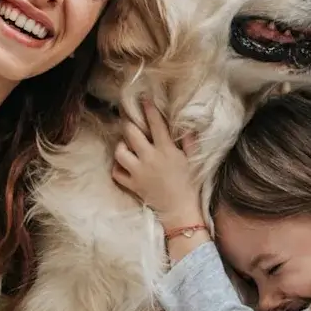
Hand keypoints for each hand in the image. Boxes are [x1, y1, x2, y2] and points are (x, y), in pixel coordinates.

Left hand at [113, 99, 200, 230]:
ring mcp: (138, 172)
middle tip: (130, 120)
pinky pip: (117, 172)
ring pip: (120, 151)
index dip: (148, 109)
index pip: (155, 124)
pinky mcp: (132, 185)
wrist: (181, 211)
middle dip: (129, 123)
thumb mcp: (194, 160)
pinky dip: (118, 167)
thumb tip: (186, 125)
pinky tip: (124, 164)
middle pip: (131, 133)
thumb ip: (189, 141)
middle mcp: (150, 158)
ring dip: (122, 145)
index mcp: (166, 150)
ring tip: (127, 144)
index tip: (144, 99)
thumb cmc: (190, 184)